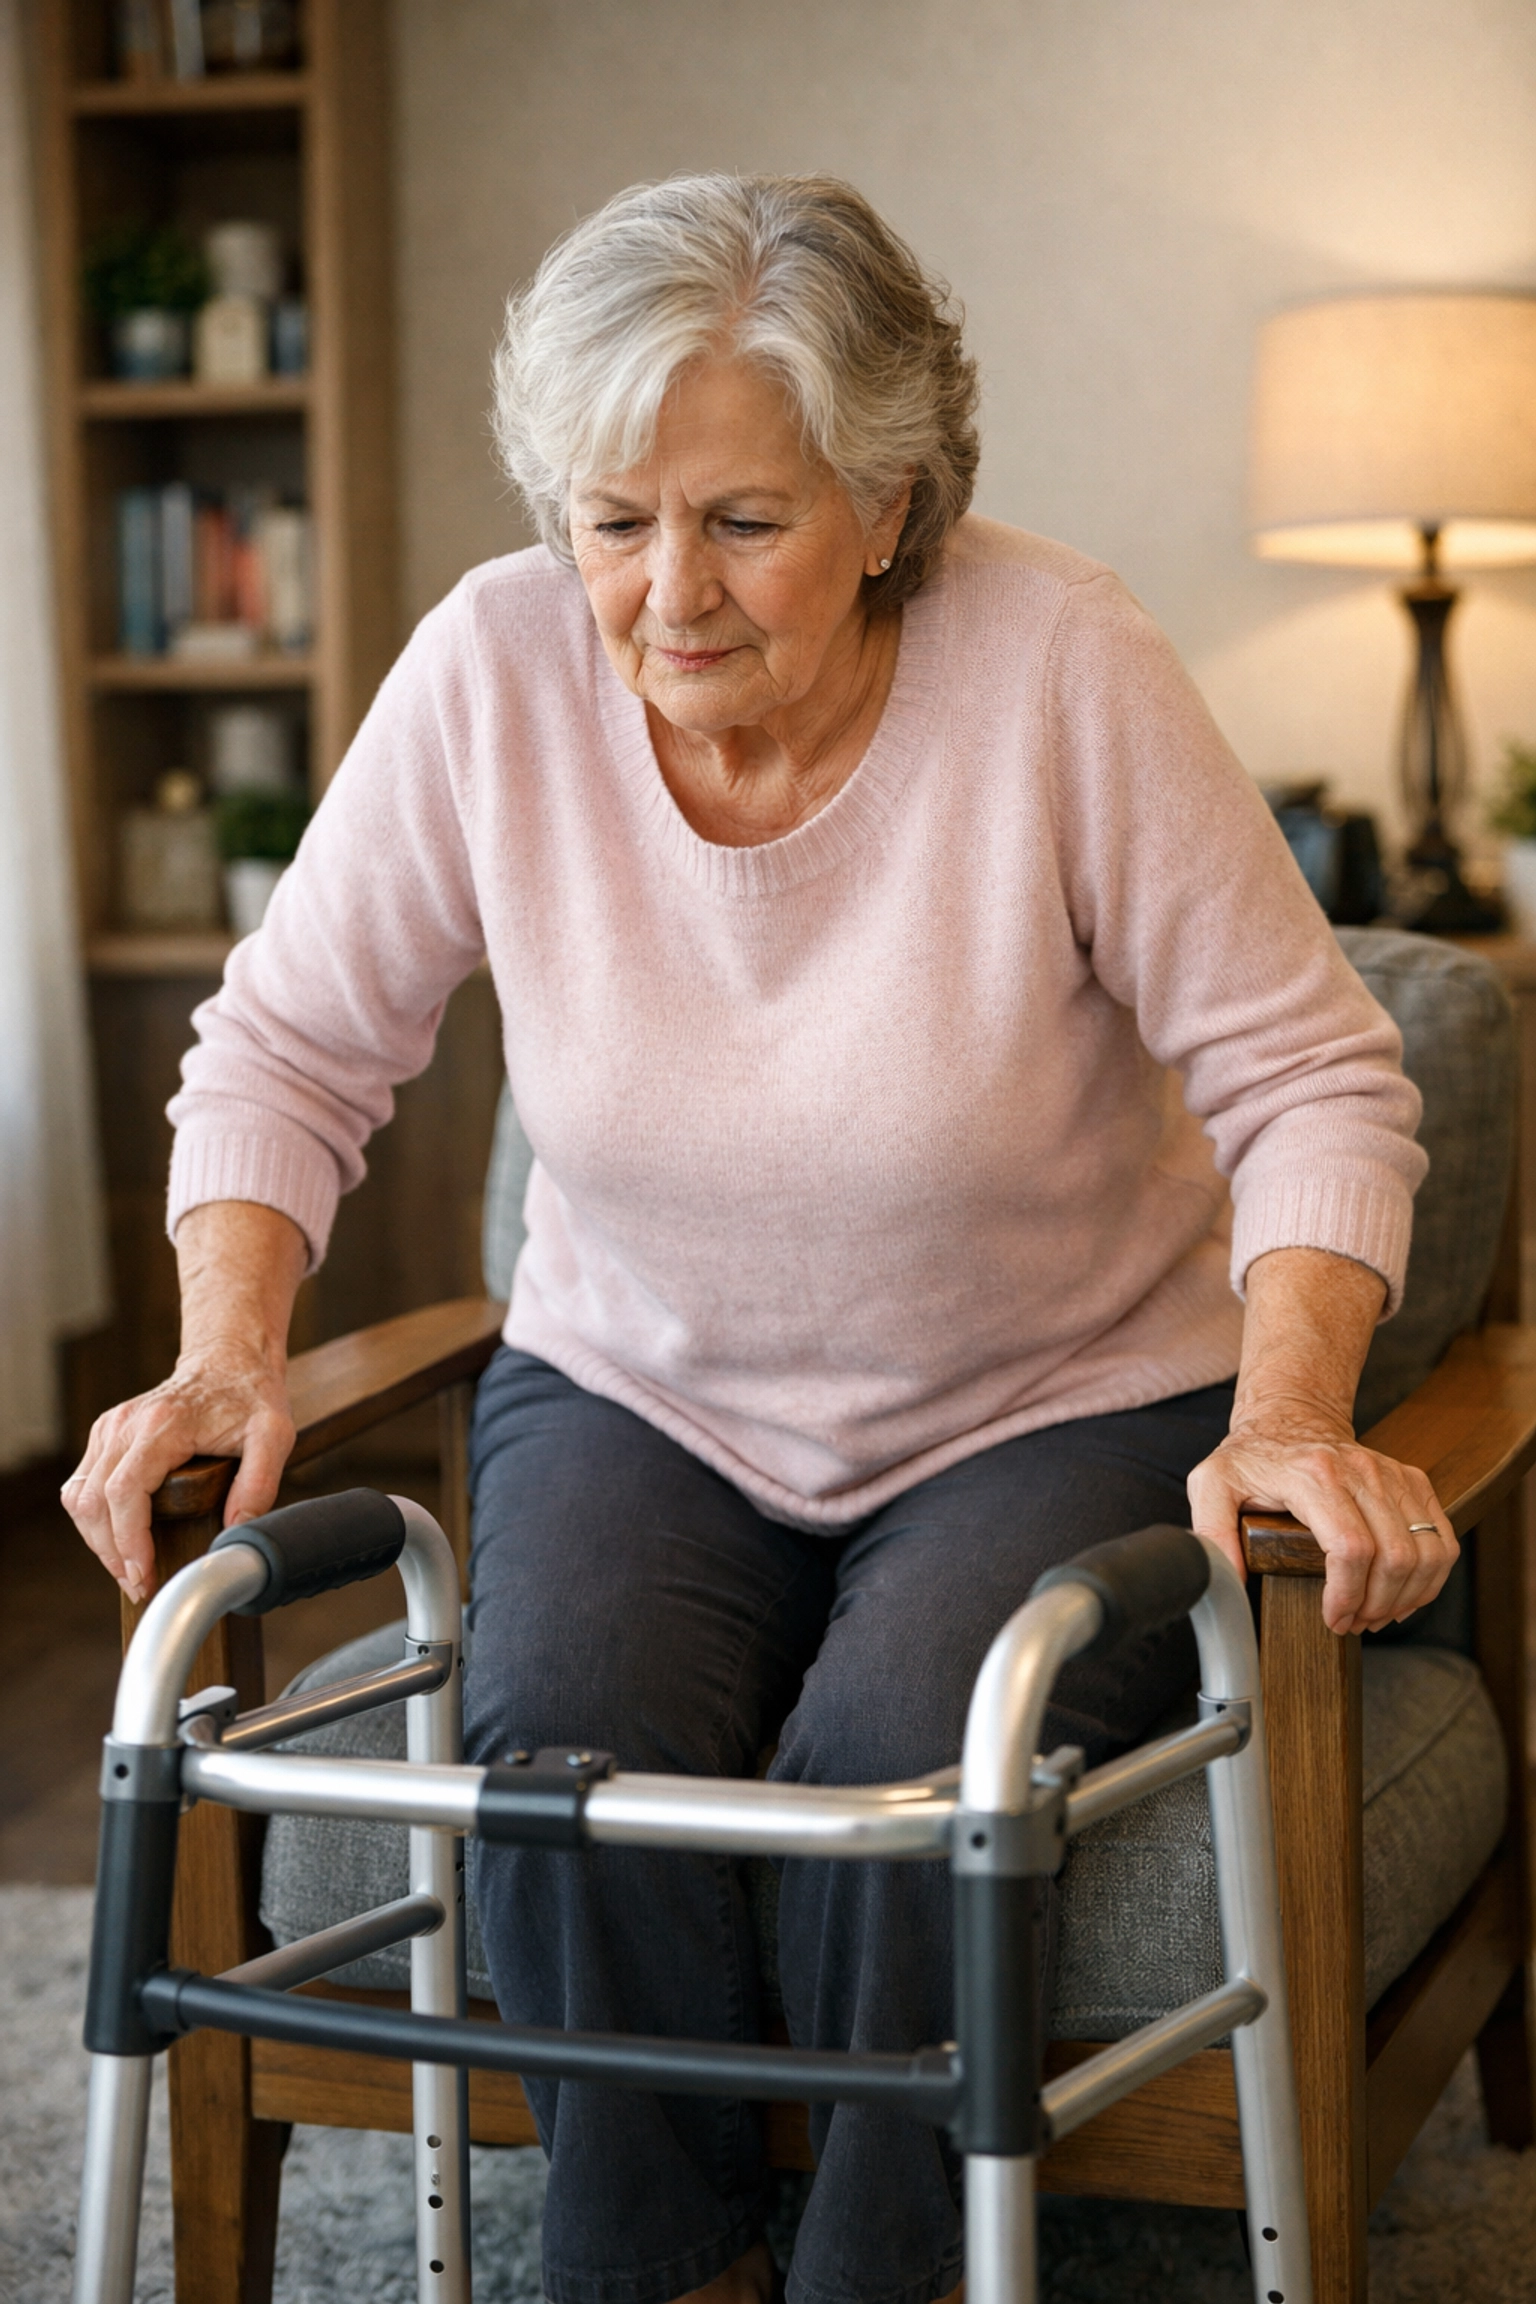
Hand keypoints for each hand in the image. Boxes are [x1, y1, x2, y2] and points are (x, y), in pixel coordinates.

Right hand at [61, 1342, 294, 1605]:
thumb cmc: (251, 1396)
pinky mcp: (105, 1435)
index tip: (143, 1574)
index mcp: (163, 1424)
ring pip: (79, 1497)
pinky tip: (119, 1541)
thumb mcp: (274, 1434)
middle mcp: (125, 1424)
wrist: (228, 1358)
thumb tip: (235, 1531)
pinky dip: (95, 1520)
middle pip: (93, 1501)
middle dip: (112, 1552)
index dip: (128, 1540)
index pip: (125, 1491)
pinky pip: (82, 1486)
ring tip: (130, 1571)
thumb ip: (259, 1483)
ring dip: (98, 1541)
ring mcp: (109, 1428)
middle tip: (140, 1585)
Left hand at [1187, 1419, 1457, 1635]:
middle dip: (1376, 1605)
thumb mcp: (1211, 1484)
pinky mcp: (1412, 1481)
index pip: (1351, 1547)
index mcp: (1313, 1475)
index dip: (1347, 1595)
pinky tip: (1404, 1595)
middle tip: (1352, 1623)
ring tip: (1375, 1614)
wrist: (1289, 1418)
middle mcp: (1361, 1471)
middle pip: (1394, 1556)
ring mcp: (1391, 1474)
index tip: (1333, 1619)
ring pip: (1425, 1552)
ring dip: (1406, 1596)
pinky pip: (1441, 1540)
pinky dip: (1430, 1577)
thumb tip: (1226, 1579)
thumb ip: (1210, 1530)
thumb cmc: (1251, 1458)